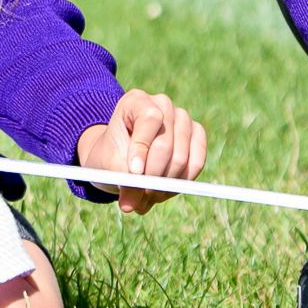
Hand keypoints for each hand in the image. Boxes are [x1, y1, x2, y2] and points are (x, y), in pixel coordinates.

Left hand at [77, 90, 207, 213]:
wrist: (121, 157)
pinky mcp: (197, 135)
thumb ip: (123, 183)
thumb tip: (132, 206)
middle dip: (152, 177)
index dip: (143, 147)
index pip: (150, 118)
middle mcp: (163, 104)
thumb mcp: (110, 167)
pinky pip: (196, 163)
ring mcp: (183, 119)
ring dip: (164, 186)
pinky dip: (180, 183)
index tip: (134, 173)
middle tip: (138, 197)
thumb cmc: (112, 157)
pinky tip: (164, 190)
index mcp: (136, 101)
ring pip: (181, 158)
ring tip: (147, 197)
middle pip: (166, 144)